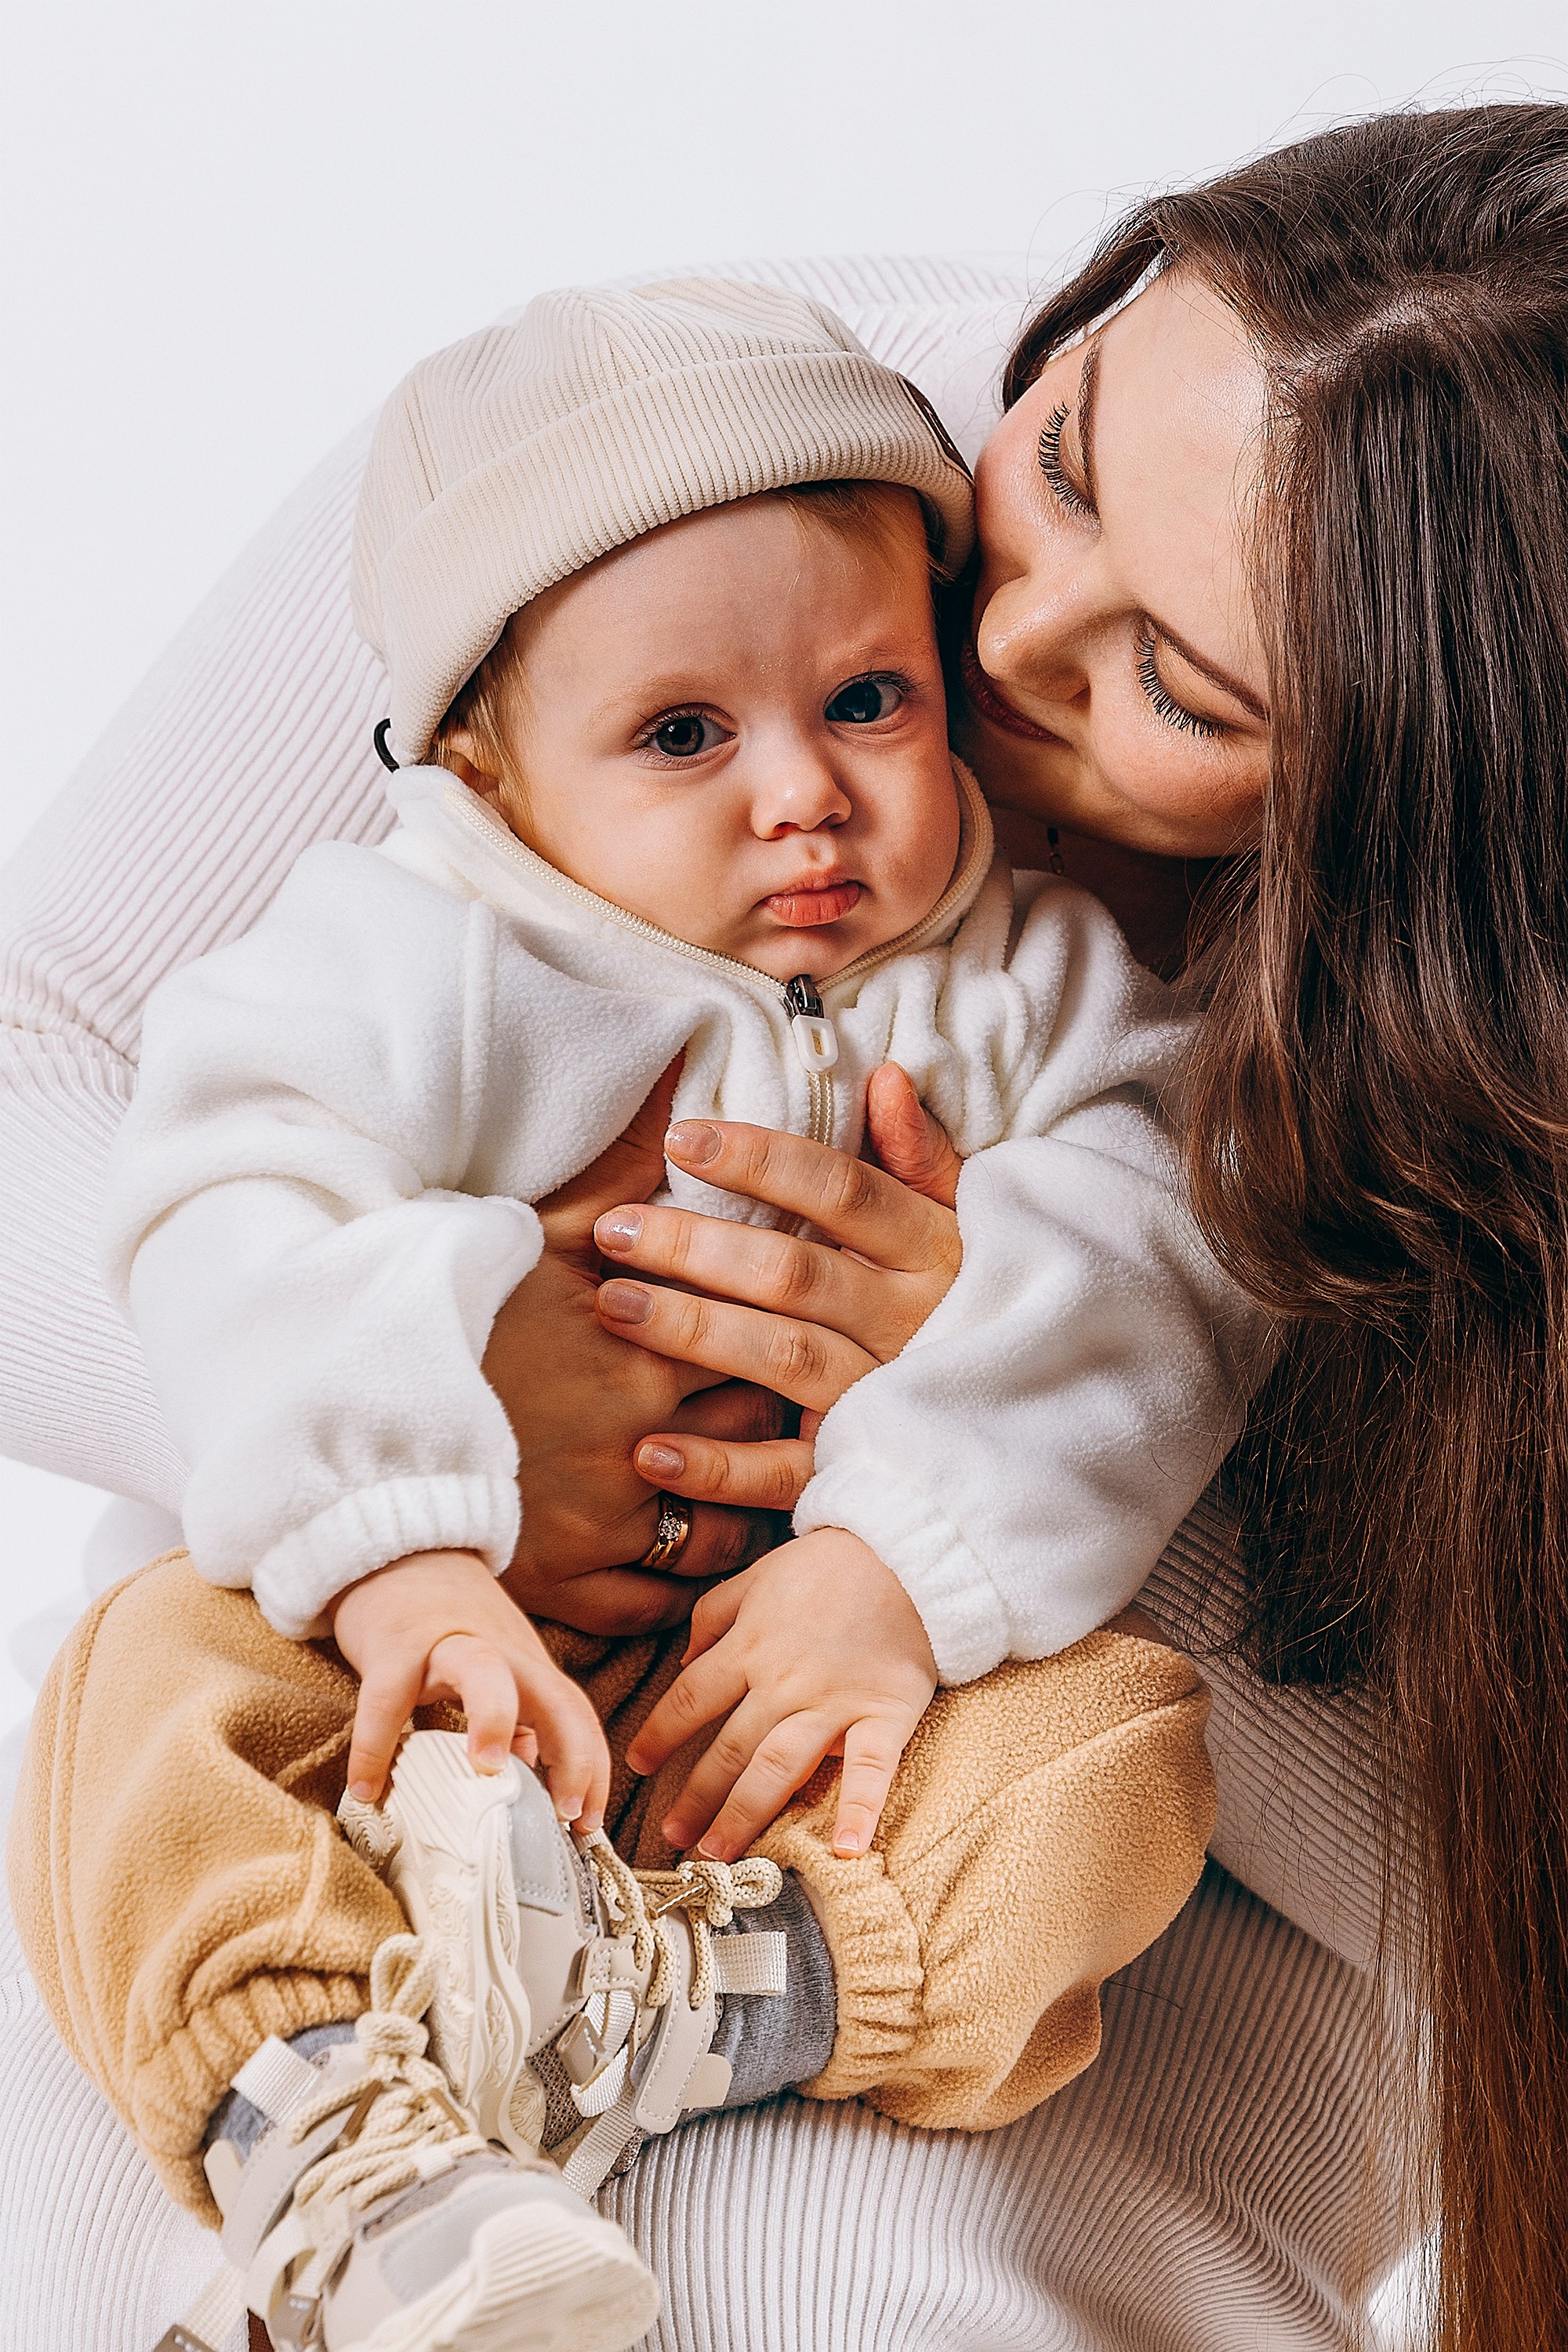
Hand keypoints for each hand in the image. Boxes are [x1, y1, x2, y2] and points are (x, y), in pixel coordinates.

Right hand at [329, 1548, 609, 1828]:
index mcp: (530, 1667)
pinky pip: (387, 1696)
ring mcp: (449, 1643)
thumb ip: (517, 1719)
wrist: (398, 1552)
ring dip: (495, 1720)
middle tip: (568, 1811)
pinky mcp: (395, 1643)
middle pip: (555, 1694)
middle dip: (573, 1752)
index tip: (591, 1822)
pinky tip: (366, 1790)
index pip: (579, 1716)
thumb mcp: (496, 1669)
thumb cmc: (450, 1624)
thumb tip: (534, 1777)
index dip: (593, 1768)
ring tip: (489, 1775)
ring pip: (485, 1673)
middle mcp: (503, 1654)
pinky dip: (375, 1745)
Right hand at [482, 1059, 789, 1633]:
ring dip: (748, 1506)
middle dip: (783, 1417)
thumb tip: (675, 1085)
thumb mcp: (532, 1232)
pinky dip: (683, 1586)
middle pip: (756, 1434)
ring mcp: (607, 1522)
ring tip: (762, 1481)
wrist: (349, 1413)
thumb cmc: (449, 1318)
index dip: (792, 1333)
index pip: (762, 1342)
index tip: (814, 1321)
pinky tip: (697, 1555)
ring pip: (726, 1529)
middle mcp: (641, 1443)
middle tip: (809, 1401)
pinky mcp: (567, 1584)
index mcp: (641, 1353)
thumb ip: (620, 1173)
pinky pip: (658, 1601)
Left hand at [596, 1063, 964, 1514]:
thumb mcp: (970, 1221)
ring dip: (694, 1334)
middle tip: (615, 1228)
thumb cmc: (977, 1299)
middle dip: (698, 1247)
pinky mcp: (868, 1466)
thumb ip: (922, 1155)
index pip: (842, 1191)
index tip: (683, 1138)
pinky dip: (720, 1469)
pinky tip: (649, 1452)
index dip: (761, 1161)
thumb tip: (884, 1076)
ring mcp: (888, 1397)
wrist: (1050, 1416)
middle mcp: (910, 1321)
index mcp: (932, 1250)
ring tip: (614, 1305)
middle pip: (794, 1273)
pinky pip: (791, 1472)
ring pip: (783, 1360)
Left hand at [624, 1528, 937, 1861]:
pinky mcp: (884, 1714)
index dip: (659, 1735)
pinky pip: (871, 1768)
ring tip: (719, 1855)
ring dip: (744, 1815)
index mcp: (750, 1646)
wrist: (910, 1551)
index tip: (638, 1765)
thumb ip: (715, 1616)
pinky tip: (847, 1850)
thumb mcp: (758, 1574)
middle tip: (673, 1837)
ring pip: (778, 1768)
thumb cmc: (831, 1562)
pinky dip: (860, 1809)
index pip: (689, 1700)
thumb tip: (684, 1663)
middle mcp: (783, 1682)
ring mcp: (834, 1702)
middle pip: (728, 1748)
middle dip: (695, 1797)